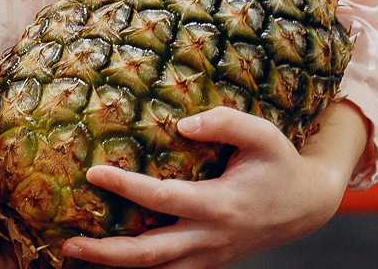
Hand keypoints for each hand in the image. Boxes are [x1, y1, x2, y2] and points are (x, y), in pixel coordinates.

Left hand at [64, 103, 366, 268]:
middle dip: (108, 252)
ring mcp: (210, 255)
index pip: (164, 199)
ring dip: (117, 267)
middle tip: (69, 241)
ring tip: (76, 254)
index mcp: (221, 205)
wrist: (308, 206)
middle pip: (152, 253)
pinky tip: (107, 258)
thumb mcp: (264, 135)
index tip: (93, 172)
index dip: (127, 187)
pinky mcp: (208, 261)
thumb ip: (226, 122)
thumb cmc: (280, 164)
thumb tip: (182, 123)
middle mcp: (211, 237)